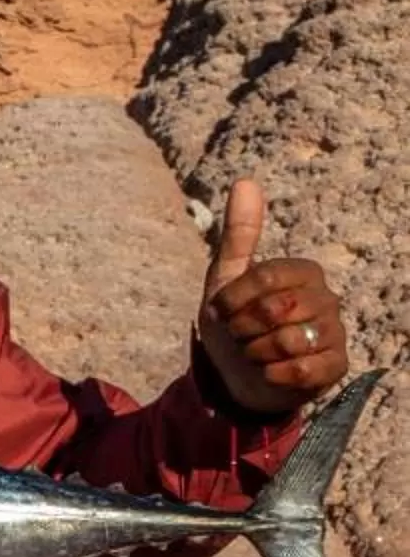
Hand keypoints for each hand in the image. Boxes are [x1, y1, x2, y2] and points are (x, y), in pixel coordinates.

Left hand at [196, 178, 349, 415]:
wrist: (238, 376)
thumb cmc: (234, 323)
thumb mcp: (226, 279)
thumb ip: (238, 234)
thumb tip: (245, 181)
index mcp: (302, 272)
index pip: (264, 277)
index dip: (232, 300)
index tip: (220, 311)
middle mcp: (326, 298)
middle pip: (274, 310)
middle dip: (242, 328)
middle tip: (240, 334)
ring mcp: (335, 332)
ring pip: (287, 342)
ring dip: (255, 353)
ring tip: (256, 352)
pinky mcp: (336, 366)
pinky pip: (302, 370)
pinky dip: (273, 374)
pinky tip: (271, 372)